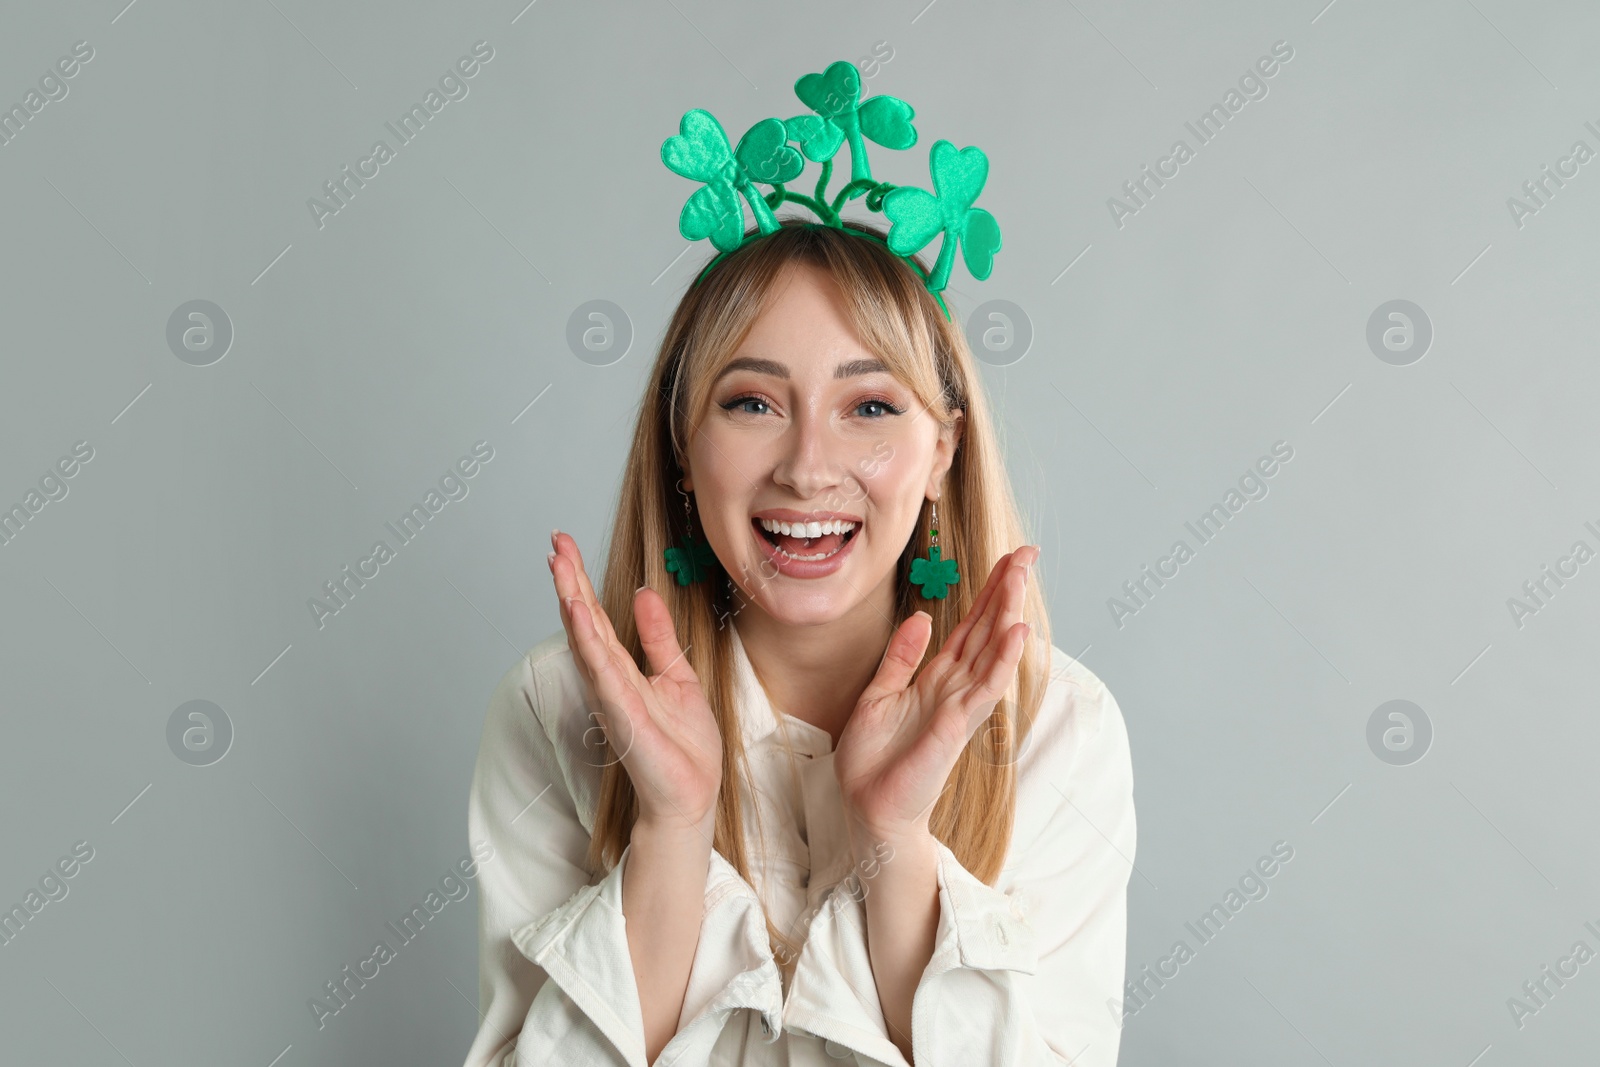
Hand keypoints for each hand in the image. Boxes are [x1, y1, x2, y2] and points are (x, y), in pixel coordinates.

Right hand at [549, 531, 723, 837]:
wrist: (693, 794)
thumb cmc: (683, 745)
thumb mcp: (676, 676)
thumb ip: (658, 638)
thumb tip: (642, 593)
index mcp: (622, 669)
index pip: (597, 616)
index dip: (580, 580)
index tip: (564, 544)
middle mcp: (609, 679)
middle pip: (584, 621)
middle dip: (568, 580)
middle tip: (554, 541)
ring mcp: (612, 696)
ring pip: (586, 640)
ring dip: (572, 602)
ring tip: (559, 566)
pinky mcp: (622, 714)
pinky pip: (602, 672)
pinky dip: (589, 642)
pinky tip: (579, 615)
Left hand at [833, 545, 1038, 843]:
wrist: (867, 806)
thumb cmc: (873, 760)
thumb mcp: (878, 694)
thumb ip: (901, 658)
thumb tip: (922, 617)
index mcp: (936, 679)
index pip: (970, 627)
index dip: (988, 593)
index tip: (1009, 559)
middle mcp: (955, 688)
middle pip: (987, 630)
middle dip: (1006, 590)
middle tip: (1027, 552)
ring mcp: (959, 706)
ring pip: (992, 651)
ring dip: (1009, 613)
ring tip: (1022, 576)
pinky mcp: (956, 726)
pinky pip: (984, 687)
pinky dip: (1003, 659)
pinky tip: (1017, 632)